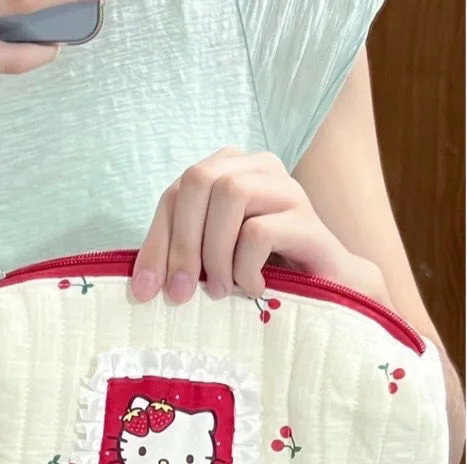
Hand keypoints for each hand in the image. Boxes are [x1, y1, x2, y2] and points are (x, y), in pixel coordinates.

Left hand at [132, 148, 394, 309]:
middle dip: (182, 242)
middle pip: (199, 180)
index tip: (145, 290)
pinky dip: (246, 266)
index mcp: (228, 170)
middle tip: (182, 293)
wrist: (328, 288)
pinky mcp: (309, 218)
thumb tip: (139, 287)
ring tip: (222, 291)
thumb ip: (180, 258)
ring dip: (216, 252)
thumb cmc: (264, 272)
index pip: (175, 192)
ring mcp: (287, 187)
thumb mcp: (213, 262)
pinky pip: (260, 230)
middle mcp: (257, 167)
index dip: (156, 240)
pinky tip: (254, 289)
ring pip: (231, 195)